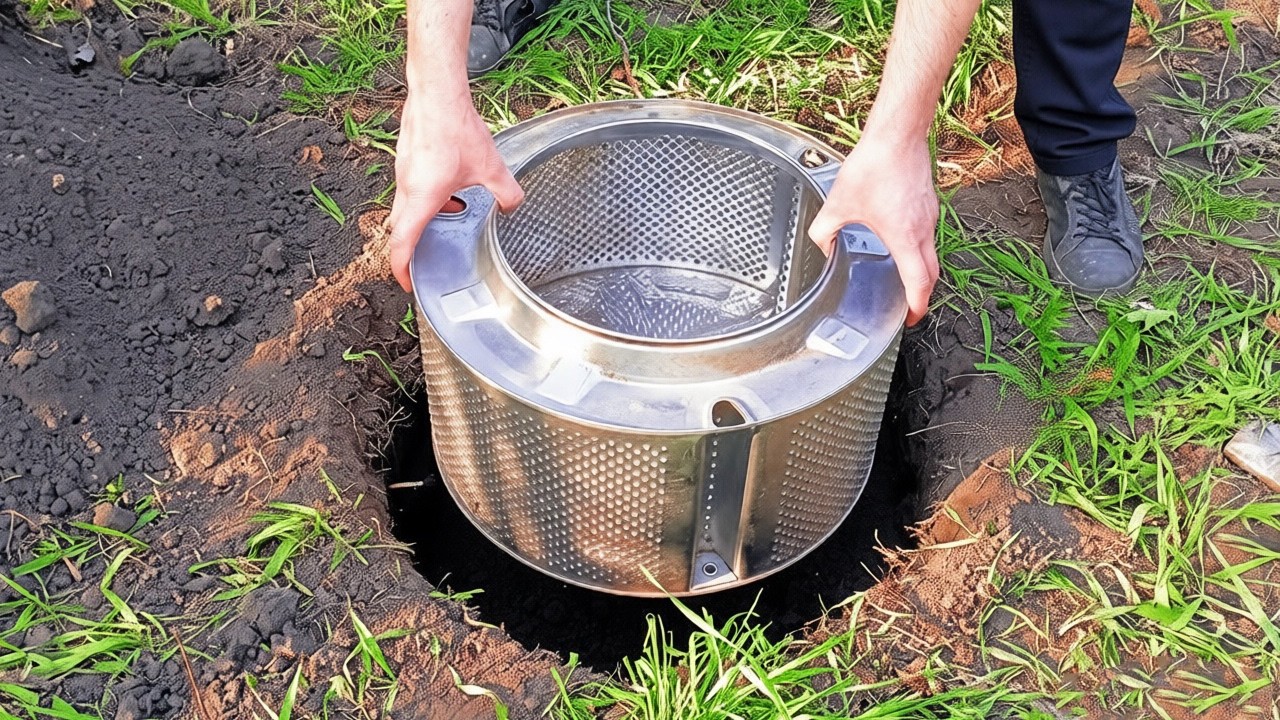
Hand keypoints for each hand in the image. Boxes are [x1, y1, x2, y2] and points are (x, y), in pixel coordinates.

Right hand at [387, 89, 523, 291]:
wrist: (436, 92)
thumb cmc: (455, 128)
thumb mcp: (491, 167)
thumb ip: (507, 193)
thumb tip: (512, 208)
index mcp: (421, 198)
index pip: (402, 243)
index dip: (401, 269)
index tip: (407, 283)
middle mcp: (405, 188)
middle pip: (400, 229)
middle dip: (413, 247)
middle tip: (427, 258)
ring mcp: (402, 173)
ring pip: (406, 207)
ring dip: (425, 217)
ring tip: (451, 215)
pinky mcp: (406, 159)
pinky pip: (411, 189)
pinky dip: (426, 198)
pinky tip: (450, 188)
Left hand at [807, 136, 939, 326]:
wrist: (897, 135)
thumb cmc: (874, 166)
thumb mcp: (838, 204)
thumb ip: (824, 231)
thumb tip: (820, 246)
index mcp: (904, 238)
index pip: (919, 283)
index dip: (917, 307)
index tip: (911, 318)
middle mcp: (923, 230)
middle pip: (932, 274)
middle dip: (922, 295)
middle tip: (910, 306)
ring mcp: (929, 216)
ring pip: (932, 253)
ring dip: (921, 270)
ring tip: (904, 278)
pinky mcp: (928, 203)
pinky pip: (928, 235)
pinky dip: (919, 248)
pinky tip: (900, 243)